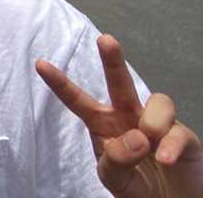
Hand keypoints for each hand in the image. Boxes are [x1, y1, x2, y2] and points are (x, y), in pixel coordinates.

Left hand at [37, 34, 202, 196]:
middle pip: (120, 83)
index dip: (60, 84)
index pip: (78, 101)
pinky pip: (179, 130)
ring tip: (148, 142)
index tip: (39, 64)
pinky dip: (171, 145)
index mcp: (103, 125)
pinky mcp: (183, 137)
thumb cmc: (135, 186)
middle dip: (112, 60)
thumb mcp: (114, 178)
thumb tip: (137, 138)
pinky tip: (165, 159)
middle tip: (105, 40)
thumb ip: (116, 160)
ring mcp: (157, 124)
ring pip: (158, 101)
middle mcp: (129, 117)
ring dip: (152, 122)